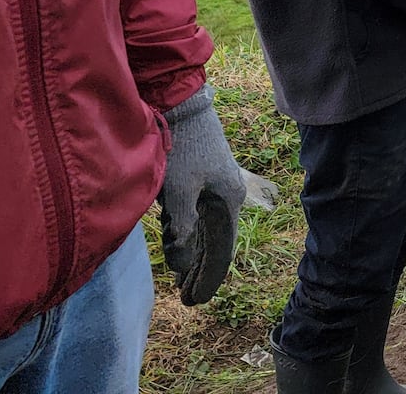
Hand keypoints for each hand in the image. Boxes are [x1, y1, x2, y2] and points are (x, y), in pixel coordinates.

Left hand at [158, 86, 245, 305]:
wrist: (180, 104)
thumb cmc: (182, 148)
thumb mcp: (180, 193)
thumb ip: (183, 229)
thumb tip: (182, 262)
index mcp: (229, 200)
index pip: (222, 251)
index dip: (208, 278)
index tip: (194, 301)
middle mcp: (227, 195)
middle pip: (216, 243)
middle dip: (200, 271)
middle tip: (185, 296)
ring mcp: (215, 186)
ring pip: (206, 229)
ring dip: (192, 254)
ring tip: (180, 277)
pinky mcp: (201, 177)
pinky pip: (197, 216)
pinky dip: (187, 234)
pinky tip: (176, 244)